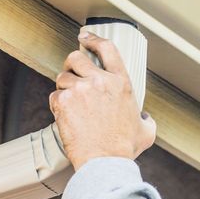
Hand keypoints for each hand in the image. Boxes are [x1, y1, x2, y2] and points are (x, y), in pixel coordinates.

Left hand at [49, 32, 155, 170]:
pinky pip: (54, 96)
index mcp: (121, 83)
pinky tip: (66, 116)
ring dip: (64, 88)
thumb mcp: (146, 130)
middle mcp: (100, 81)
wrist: (103, 162)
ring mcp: (80, 90)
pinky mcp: (63, 101)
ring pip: (62, 77)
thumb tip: (144, 117)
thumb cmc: (123, 148)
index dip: (93, 39)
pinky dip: (57, 104)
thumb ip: (144, 117)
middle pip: (76, 58)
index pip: (107, 49)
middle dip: (71, 64)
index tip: (84, 36)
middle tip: (71, 74)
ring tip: (71, 104)